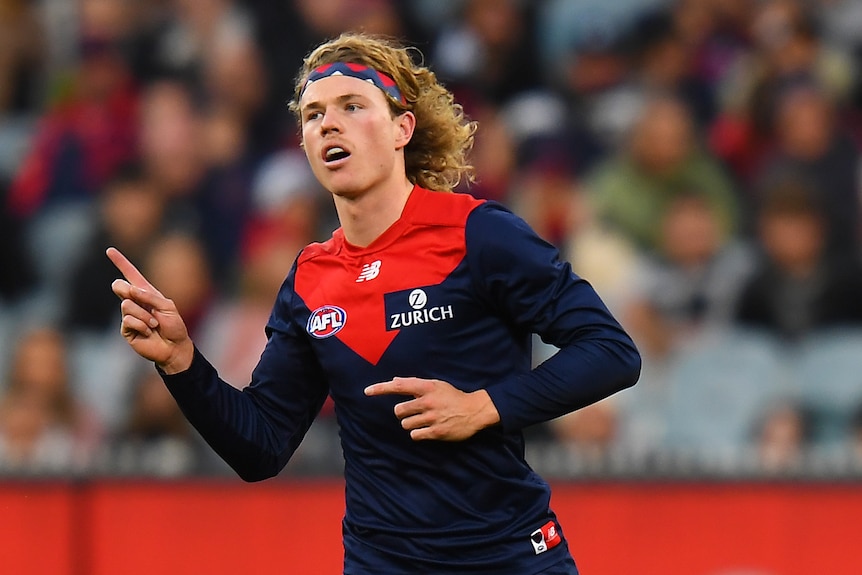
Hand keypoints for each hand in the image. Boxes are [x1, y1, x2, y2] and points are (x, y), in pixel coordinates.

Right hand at [107, 247, 193, 373]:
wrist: (175, 347)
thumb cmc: (175, 326)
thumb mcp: (167, 306)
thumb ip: (149, 296)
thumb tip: (130, 290)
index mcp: (146, 293)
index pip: (131, 274)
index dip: (120, 262)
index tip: (109, 250)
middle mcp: (135, 302)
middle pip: (119, 286)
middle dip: (127, 291)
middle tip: (138, 299)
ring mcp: (129, 316)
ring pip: (126, 305)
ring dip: (144, 315)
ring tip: (154, 325)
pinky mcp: (126, 329)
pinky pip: (128, 320)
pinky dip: (141, 325)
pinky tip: (148, 332)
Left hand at [364, 377, 499, 440]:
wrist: (475, 411)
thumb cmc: (453, 396)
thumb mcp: (436, 385)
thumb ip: (415, 383)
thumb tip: (394, 381)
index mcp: (427, 387)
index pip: (399, 386)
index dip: (381, 388)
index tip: (367, 391)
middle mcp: (427, 401)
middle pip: (399, 410)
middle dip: (403, 413)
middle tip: (415, 412)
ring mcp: (432, 417)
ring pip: (406, 424)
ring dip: (412, 424)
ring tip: (425, 420)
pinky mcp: (436, 432)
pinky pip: (415, 435)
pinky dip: (418, 433)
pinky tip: (428, 429)